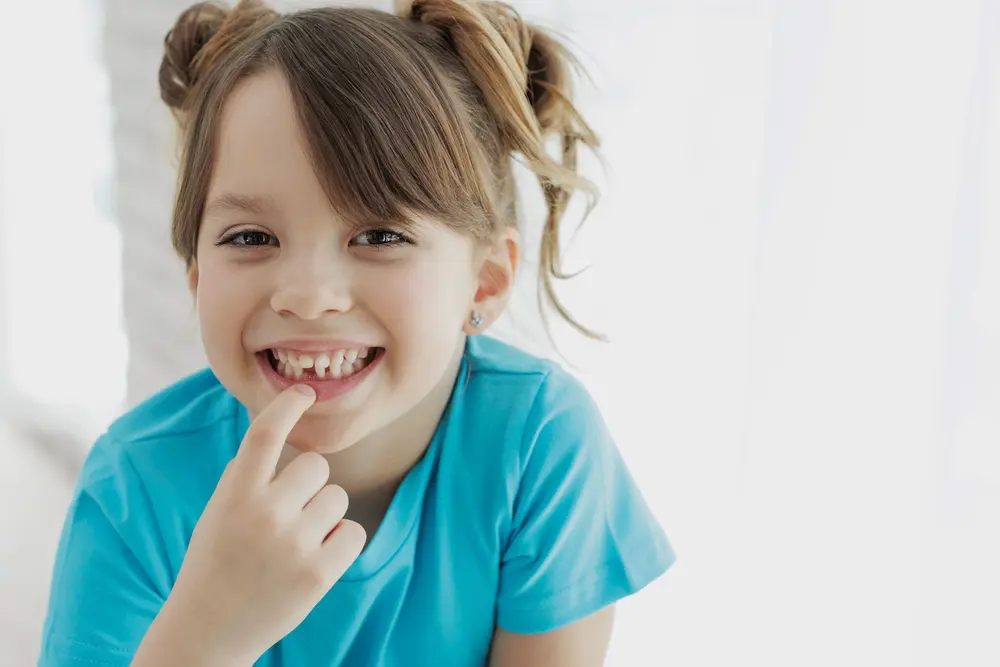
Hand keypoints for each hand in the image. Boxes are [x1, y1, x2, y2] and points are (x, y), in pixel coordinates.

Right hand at [163, 384, 365, 663]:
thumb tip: (286, 429)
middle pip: (316, 466)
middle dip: (309, 485)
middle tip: (287, 516)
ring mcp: (293, 544)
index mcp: (234, 493)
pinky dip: (341, 545)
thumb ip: (248, 475)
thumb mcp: (219, 511)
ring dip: (323, 516)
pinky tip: (314, 562)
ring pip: (337, 498)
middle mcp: (264, 513)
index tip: (305, 392)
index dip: (288, 405)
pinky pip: (353, 533)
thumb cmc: (217, 561)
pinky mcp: (318, 574)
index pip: (265, 433)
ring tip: (293, 546)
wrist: (208, 630)